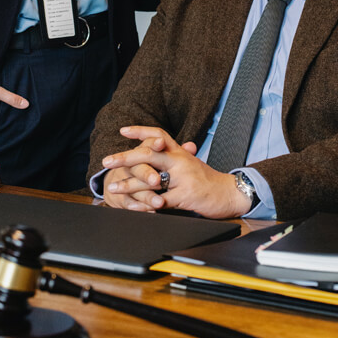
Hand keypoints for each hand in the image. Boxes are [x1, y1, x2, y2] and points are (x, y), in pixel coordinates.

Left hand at [102, 126, 250, 217]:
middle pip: (149, 153)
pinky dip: (146, 204)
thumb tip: (157, 145)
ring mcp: (183, 178)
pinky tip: (134, 206)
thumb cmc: (207, 180)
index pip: (159, 134)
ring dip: (129, 184)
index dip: (140, 131)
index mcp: (180, 152)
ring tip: (113, 186)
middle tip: (107, 160)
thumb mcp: (191, 163)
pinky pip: (161, 200)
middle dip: (125, 157)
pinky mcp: (186, 196)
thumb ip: (174, 156)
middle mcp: (180, 161)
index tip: (122, 130)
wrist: (230, 193)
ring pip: (151, 178)